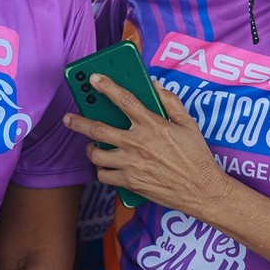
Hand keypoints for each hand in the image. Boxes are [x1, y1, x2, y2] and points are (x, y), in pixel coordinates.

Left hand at [62, 74, 227, 215]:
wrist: (201, 190)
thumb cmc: (196, 156)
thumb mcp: (189, 123)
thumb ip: (170, 101)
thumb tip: (154, 84)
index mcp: (153, 125)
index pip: (125, 100)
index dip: (107, 87)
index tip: (93, 79)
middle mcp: (138, 143)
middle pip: (98, 128)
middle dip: (78, 122)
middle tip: (68, 118)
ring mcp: (132, 164)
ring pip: (97, 154)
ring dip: (90, 148)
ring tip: (92, 146)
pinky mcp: (130, 182)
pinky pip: (104, 175)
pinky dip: (102, 169)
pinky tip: (106, 165)